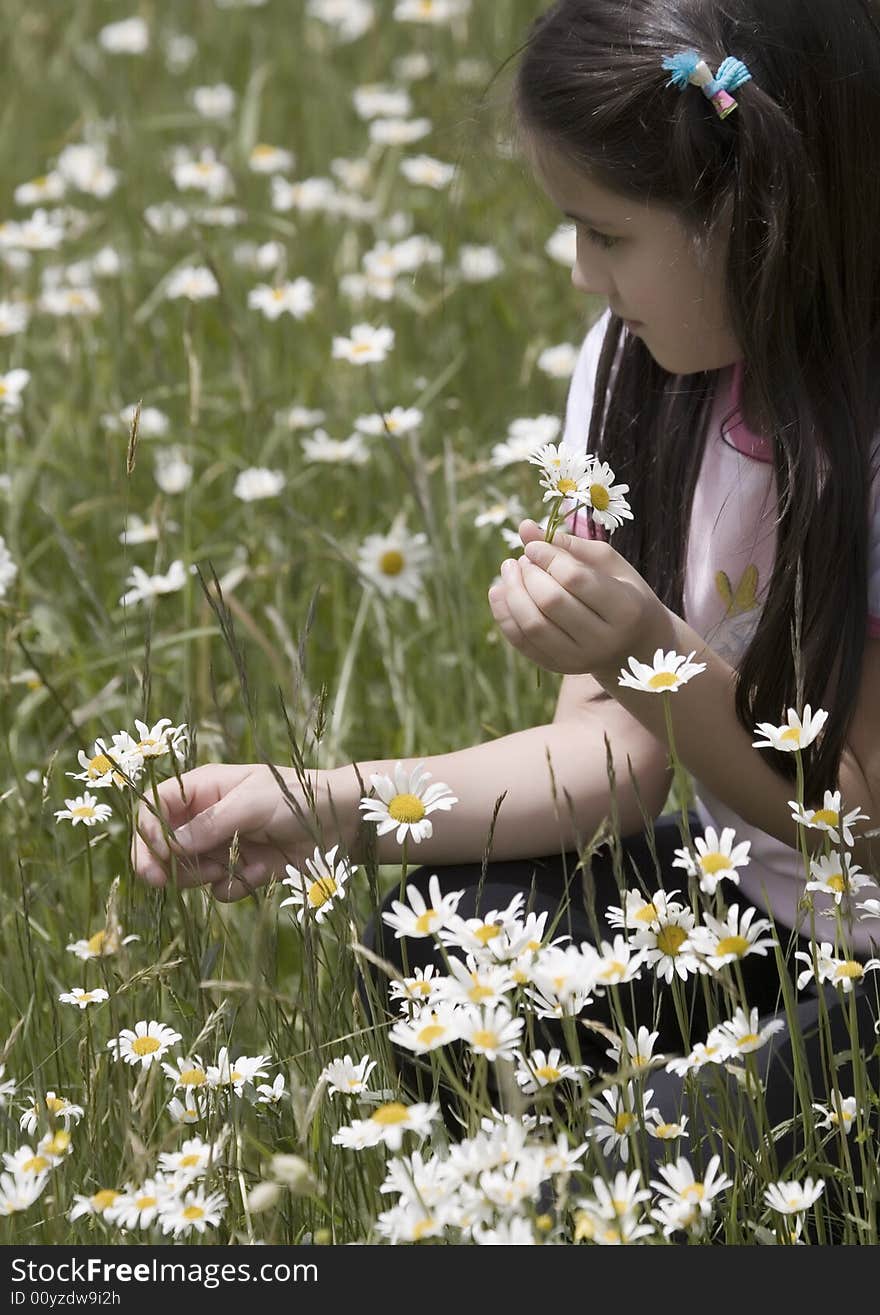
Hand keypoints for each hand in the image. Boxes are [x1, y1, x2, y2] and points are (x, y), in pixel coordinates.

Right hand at [131, 763, 349, 901]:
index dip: (147, 832)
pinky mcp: (241, 871)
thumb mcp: (249, 803)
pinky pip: (220, 890)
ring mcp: (222, 846)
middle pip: (163, 846)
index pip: (155, 808)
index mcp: (202, 789)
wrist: (340, 823)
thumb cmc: (295, 798)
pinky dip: (236, 886)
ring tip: (233, 864)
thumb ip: (208, 823)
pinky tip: (260, 872)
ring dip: (205, 875)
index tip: (154, 853)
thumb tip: (166, 844)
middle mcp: (206, 818)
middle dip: (164, 864)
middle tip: (161, 880)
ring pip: (189, 872)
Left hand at [487, 519, 673, 677]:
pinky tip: (500, 591)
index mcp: (625, 609)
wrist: (633, 645)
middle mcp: (602, 640)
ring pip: (532, 625)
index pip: (575, 579)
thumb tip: (524, 527)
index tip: (533, 546)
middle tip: (522, 559)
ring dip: (512, 592)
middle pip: (551, 602)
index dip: (548, 557)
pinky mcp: (557, 667)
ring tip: (510, 570)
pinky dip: (503, 614)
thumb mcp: (608, 564)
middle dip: (528, 574)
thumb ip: (569, 544)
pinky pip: (521, 641)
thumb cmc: (621, 593)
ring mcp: (578, 659)